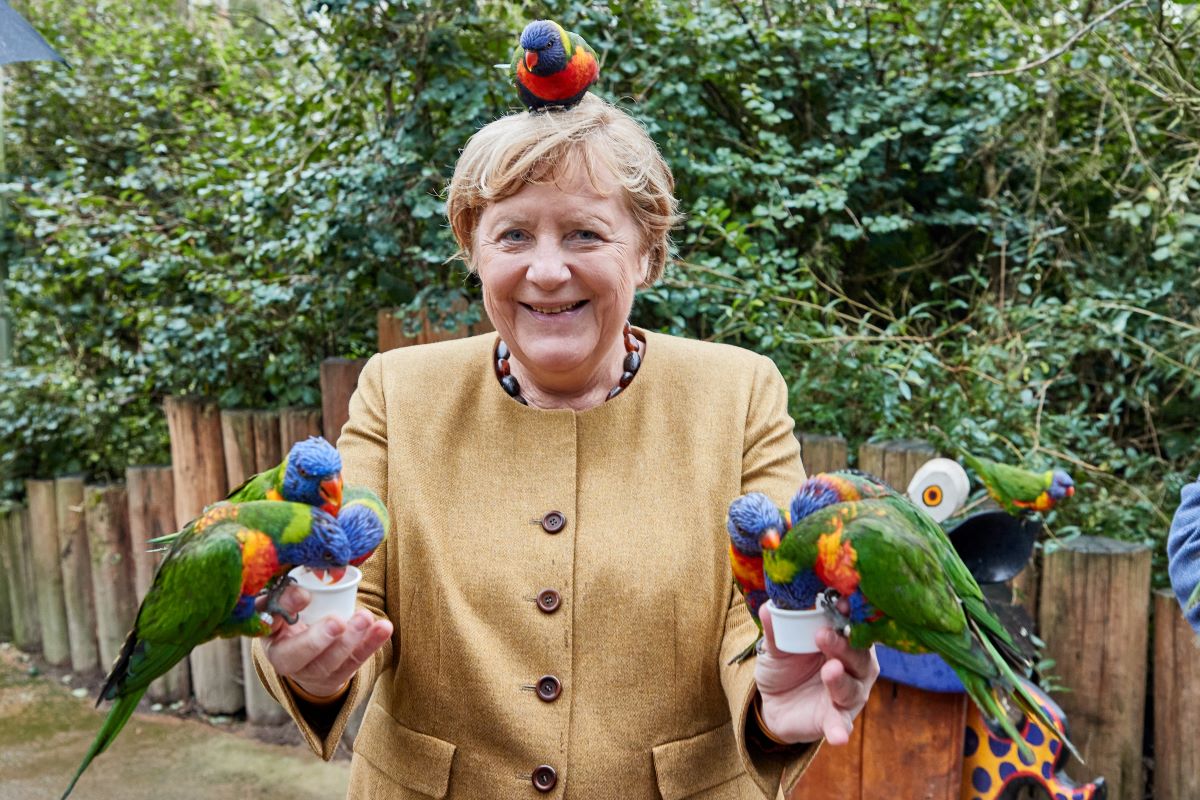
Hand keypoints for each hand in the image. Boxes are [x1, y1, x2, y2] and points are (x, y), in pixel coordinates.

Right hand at [259, 585, 392, 697]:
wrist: (307, 655)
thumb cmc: (294, 620)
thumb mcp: (284, 606)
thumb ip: (287, 595)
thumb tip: (301, 591)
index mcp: (269, 637)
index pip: (269, 625)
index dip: (285, 609)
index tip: (304, 594)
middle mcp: (286, 660)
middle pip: (297, 655)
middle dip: (318, 639)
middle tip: (337, 622)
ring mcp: (312, 673)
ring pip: (330, 662)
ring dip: (350, 640)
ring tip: (366, 618)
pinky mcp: (337, 676)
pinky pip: (355, 661)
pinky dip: (371, 644)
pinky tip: (383, 628)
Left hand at [754, 602, 878, 744]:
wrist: (775, 703)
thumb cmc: (786, 665)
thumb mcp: (776, 648)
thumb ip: (776, 630)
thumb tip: (768, 607)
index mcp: (844, 641)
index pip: (853, 625)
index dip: (848, 614)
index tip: (840, 602)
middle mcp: (855, 667)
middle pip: (858, 655)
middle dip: (843, 645)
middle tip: (823, 635)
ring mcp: (849, 694)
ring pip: (853, 687)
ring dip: (841, 680)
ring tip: (830, 670)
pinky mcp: (837, 719)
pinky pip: (842, 725)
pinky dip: (840, 729)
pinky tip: (838, 736)